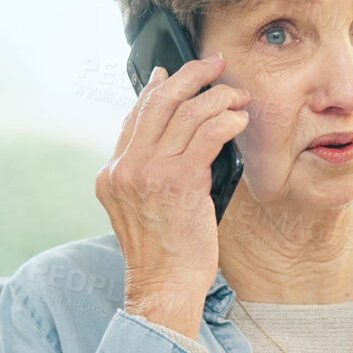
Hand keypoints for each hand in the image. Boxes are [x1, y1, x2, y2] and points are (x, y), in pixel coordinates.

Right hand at [94, 52, 250, 339]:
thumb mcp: (143, 210)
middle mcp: (124, 168)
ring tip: (238, 96)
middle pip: (157, 102)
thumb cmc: (165, 256)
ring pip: (186, 113)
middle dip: (189, 76)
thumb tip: (178, 140)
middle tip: (213, 64)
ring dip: (217, 98)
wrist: (164, 288)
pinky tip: (240, 120)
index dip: (156, 89)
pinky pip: (207, 133)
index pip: (134, 117)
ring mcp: (148, 173)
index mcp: (112, 173)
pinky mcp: (178, 181)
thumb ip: (151, 175)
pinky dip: (227, 120)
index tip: (173, 74)